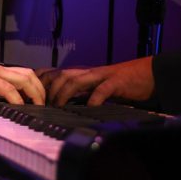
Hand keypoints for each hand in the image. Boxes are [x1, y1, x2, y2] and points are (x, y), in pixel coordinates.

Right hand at [0, 52, 44, 104]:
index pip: (22, 73)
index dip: (33, 85)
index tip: (37, 100)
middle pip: (28, 73)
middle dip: (39, 89)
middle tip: (42, 104)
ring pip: (24, 78)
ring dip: (34, 93)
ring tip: (36, 106)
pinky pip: (8, 89)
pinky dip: (17, 99)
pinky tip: (20, 108)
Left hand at [37, 57, 154, 106]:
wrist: (148, 74)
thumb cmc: (121, 83)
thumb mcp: (96, 86)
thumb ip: (81, 93)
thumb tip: (62, 105)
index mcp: (83, 73)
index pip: (55, 71)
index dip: (40, 80)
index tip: (32, 94)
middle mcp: (89, 72)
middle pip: (61, 75)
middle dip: (49, 90)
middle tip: (44, 106)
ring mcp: (102, 76)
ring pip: (76, 80)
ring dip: (64, 93)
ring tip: (58, 106)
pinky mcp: (116, 82)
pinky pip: (102, 90)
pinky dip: (94, 99)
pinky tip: (90, 108)